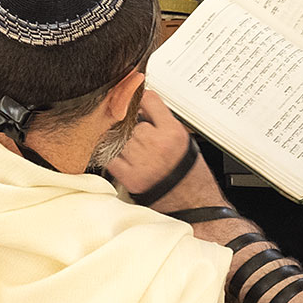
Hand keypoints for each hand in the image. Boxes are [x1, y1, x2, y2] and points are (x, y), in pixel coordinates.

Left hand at [108, 90, 228, 212]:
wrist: (192, 202)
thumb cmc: (189, 173)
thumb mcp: (184, 138)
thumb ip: (163, 120)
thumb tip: (141, 104)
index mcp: (172, 131)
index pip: (148, 99)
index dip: (141, 100)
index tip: (136, 102)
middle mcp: (156, 143)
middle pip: (131, 120)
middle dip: (133, 127)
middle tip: (141, 138)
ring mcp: (141, 160)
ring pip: (119, 137)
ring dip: (122, 141)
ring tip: (135, 151)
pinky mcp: (129, 177)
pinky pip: (110, 157)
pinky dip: (113, 156)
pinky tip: (123, 159)